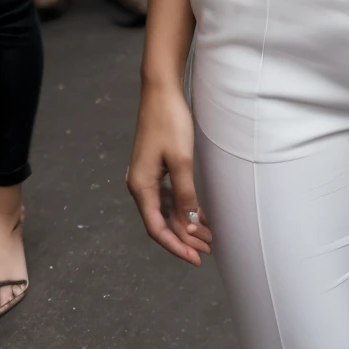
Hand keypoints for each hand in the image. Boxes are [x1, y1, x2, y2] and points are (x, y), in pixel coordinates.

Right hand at [126, 82, 212, 265]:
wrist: (161, 90)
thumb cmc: (169, 121)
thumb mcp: (180, 160)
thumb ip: (184, 194)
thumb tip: (189, 223)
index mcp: (141, 186)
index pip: (156, 228)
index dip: (176, 246)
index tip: (195, 258)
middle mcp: (140, 184)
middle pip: (161, 222)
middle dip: (184, 237)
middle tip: (208, 249)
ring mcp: (146, 175)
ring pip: (165, 210)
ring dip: (185, 224)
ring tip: (207, 235)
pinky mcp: (155, 166)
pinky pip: (168, 195)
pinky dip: (183, 207)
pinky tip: (199, 213)